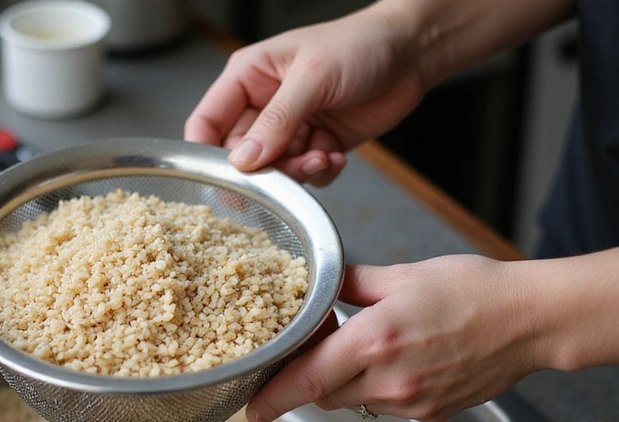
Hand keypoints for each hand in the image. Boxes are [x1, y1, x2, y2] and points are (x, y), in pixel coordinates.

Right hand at [184, 5, 425, 185]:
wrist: (412, 53)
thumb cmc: (359, 45)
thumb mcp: (312, 78)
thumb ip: (276, 121)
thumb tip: (243, 161)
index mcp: (247, 77)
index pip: (206, 123)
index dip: (206, 155)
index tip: (220, 180)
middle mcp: (263, 105)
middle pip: (241, 155)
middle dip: (265, 169)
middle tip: (288, 171)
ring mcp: (291, 127)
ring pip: (274, 169)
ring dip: (298, 172)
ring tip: (322, 157)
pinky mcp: (317, 143)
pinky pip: (304, 173)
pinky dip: (319, 172)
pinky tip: (336, 156)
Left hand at [247, 256, 545, 421]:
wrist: (531, 322)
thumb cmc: (474, 290)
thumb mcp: (404, 274)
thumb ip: (351, 282)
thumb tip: (318, 280)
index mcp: (376, 339)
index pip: (309, 380)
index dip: (274, 397)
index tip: (251, 410)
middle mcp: (390, 379)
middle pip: (324, 394)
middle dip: (309, 377)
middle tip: (310, 350)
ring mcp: (411, 401)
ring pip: (353, 401)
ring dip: (343, 381)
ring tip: (362, 346)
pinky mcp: (429, 414)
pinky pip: (383, 406)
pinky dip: (374, 388)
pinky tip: (394, 359)